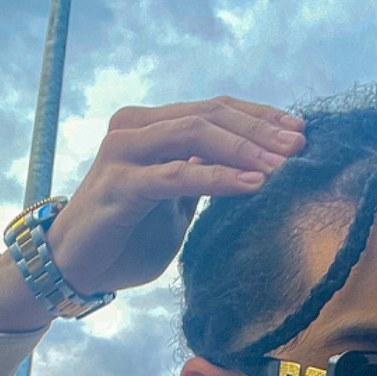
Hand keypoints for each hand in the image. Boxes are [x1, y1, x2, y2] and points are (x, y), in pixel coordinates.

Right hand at [46, 96, 305, 296]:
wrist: (75, 266)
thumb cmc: (128, 236)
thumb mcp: (177, 203)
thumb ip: (203, 178)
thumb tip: (255, 168)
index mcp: (153, 126)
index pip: (216, 109)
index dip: (261, 117)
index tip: (301, 131)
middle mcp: (137, 128)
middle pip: (211, 115)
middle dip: (261, 130)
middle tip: (300, 146)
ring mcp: (125, 152)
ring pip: (195, 134)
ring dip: (244, 149)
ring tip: (281, 166)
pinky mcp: (120, 184)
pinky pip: (176, 176)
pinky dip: (217, 179)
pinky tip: (252, 185)